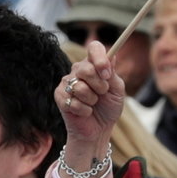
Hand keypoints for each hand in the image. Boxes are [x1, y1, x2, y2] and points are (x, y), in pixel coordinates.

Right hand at [56, 37, 126, 159]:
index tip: (107, 74)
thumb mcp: (117, 91)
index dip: (100, 58)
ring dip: (92, 100)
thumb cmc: (108, 109)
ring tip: (93, 104)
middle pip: (86, 68)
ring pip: (80, 87)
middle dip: (99, 85)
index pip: (94, 48)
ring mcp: (67, 82)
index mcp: (94, 65)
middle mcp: (78, 70)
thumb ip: (113, 74)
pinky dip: (84, 110)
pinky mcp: (59, 96)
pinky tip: (85, 112)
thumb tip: (112, 55)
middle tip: (102, 94)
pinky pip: (72, 101)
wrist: (99, 130)